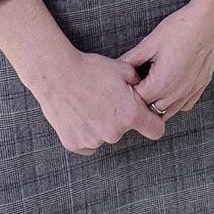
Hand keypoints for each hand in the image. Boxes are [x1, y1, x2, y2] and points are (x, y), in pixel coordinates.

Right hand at [30, 47, 164, 155]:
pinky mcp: (74, 144)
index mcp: (130, 115)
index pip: (156, 130)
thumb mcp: (126, 70)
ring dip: (102, 124)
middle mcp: (113, 133)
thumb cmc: (92, 69)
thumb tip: (146, 92)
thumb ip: (141, 85)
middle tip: (108, 100)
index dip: (154, 122)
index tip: (147, 116)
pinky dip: (86, 131)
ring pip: (105, 135)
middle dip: (121, 117)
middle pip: (126, 130)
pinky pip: (88, 142)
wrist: (57, 75)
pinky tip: (80, 114)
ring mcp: (93, 140)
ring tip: (90, 104)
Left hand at [120, 0, 213, 120]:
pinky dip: (175, 102)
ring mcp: (191, 91)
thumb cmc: (179, 29)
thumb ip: (130, 59)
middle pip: (150, 112)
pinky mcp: (201, 86)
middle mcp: (177, 93)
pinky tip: (170, 87)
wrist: (210, 20)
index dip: (127, 95)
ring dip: (158, 105)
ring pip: (168, 112)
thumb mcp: (150, 43)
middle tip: (135, 87)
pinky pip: (185, 105)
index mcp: (161, 84)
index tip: (124, 85)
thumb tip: (115, 68)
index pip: (136, 103)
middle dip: (141, 103)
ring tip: (151, 88)